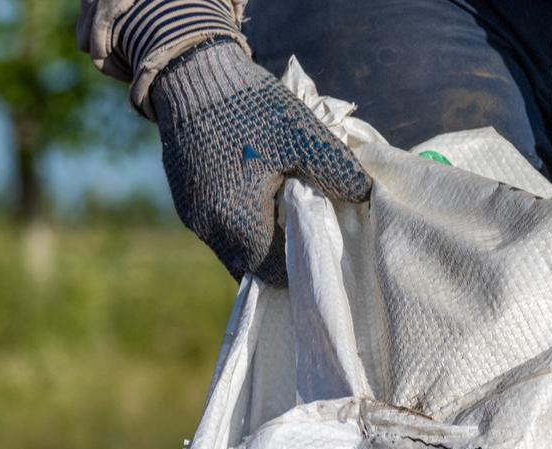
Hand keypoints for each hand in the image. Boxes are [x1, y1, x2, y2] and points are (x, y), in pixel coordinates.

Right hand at [150, 40, 371, 285]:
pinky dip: (238, 222)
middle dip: (278, 256)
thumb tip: (366, 197)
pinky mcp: (185, 200)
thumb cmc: (251, 107)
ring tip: (282, 214)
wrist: (192, 74)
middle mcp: (210, 228)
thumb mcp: (303, 135)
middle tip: (305, 233)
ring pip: (232, 248)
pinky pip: (216, 227)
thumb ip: (337, 171)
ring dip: (257, 239)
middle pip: (251, 265)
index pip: (274, 271)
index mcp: (239, 221)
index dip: (299, 264)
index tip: (320, 246)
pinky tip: (255, 196)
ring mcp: (193, 216)